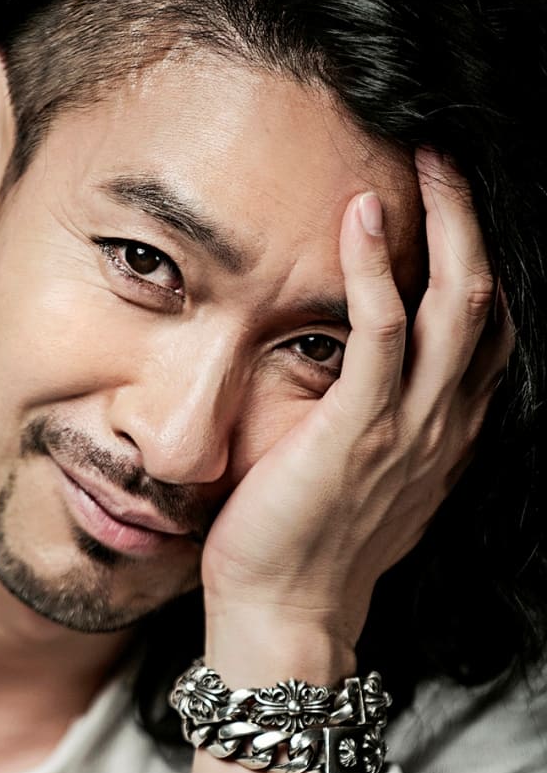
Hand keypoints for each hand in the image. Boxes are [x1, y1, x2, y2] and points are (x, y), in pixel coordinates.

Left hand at [200, 148, 513, 659]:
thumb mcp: (362, 476)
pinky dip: (375, 269)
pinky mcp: (358, 432)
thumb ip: (377, 422)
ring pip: (456, 304)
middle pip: (487, 300)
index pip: (487, 331)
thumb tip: (353, 373)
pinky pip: (382, 333)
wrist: (284, 615)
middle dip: (472, 222)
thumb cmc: (305, 542)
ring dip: (445, 224)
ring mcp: (409, 428)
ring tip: (423, 159)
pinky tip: (360, 215)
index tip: (452, 204)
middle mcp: (444, 425)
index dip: (479, 260)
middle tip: (445, 156)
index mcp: (445, 433)